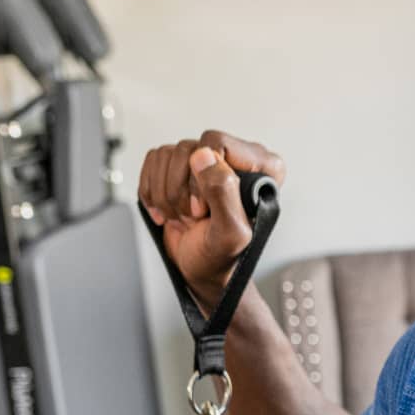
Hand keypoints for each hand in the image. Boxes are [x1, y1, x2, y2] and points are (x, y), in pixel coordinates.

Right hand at [137, 129, 286, 302]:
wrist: (202, 270)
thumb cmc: (222, 257)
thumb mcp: (229, 233)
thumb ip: (223, 193)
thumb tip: (203, 155)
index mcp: (262, 167)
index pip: (217, 144)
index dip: (201, 178)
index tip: (204, 208)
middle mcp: (236, 158)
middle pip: (189, 148)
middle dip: (182, 189)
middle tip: (194, 216)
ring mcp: (207, 161)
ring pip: (168, 153)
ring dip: (166, 193)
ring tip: (183, 216)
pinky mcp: (181, 167)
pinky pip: (154, 160)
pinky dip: (152, 191)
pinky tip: (166, 211)